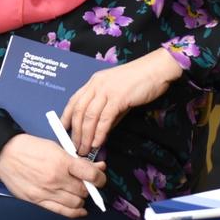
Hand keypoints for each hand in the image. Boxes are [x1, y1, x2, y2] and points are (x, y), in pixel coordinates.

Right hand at [0, 133, 104, 218]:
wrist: (5, 154)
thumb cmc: (30, 148)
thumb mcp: (56, 147)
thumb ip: (77, 160)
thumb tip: (99, 167)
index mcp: (61, 161)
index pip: (91, 174)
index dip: (100, 178)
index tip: (100, 178)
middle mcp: (56, 178)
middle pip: (84, 190)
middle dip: (88, 188)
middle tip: (86, 183)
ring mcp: (46, 191)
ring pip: (76, 203)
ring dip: (81, 199)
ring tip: (77, 192)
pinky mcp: (37, 201)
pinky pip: (62, 212)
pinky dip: (75, 212)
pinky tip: (79, 209)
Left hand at [61, 50, 179, 156]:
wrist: (156, 69)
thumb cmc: (140, 81)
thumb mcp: (118, 95)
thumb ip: (109, 111)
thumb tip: (102, 130)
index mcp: (94, 82)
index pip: (74, 101)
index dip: (66, 116)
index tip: (62, 130)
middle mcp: (96, 85)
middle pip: (79, 111)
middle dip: (75, 132)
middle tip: (74, 147)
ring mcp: (106, 91)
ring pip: (89, 116)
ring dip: (85, 136)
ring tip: (84, 149)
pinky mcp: (118, 98)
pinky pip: (105, 118)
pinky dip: (99, 133)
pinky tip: (97, 143)